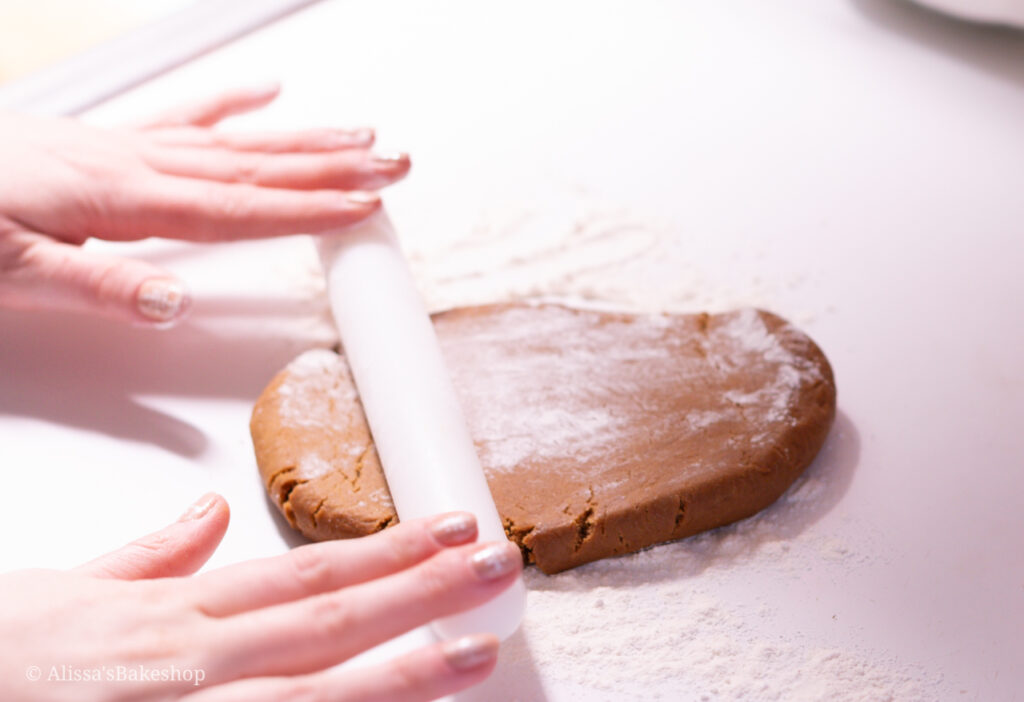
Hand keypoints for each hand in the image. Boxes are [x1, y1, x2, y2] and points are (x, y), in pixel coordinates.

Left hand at [0, 84, 410, 324]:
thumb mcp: (7, 271)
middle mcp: (134, 164)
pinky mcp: (107, 145)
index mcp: (120, 198)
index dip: (305, 211)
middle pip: (254, 168)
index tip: (364, 208)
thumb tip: (175, 303)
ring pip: (233, 142)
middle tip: (394, 164)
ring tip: (360, 137)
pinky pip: (184, 118)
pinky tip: (265, 95)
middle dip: (331, 169)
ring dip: (302, 142)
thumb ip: (96, 287)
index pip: (235, 209)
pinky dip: (230, 104)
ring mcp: (124, 149)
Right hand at [0, 494, 519, 701]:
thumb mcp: (63, 592)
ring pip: (310, 697)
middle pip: (326, 622)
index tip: (449, 529)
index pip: (303, 572)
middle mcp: (188, 665)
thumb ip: (147, 556)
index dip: (385, 550)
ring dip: (401, 674)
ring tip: (476, 652)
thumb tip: (212, 515)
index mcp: (171, 616)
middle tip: (498, 566)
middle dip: (420, 593)